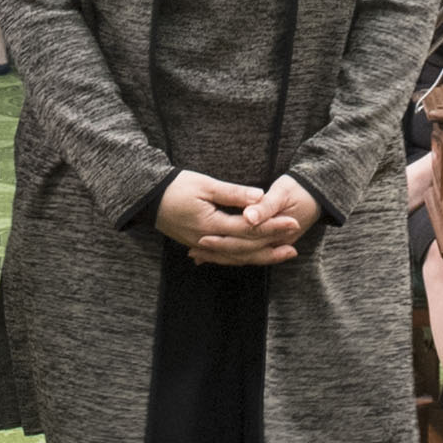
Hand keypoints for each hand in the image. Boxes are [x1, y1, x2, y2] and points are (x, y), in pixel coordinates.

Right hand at [156, 172, 304, 267]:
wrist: (147, 198)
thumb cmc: (176, 186)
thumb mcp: (205, 184)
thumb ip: (233, 193)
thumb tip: (259, 197)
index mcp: (210, 224)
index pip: (248, 228)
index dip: (271, 226)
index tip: (292, 221)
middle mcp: (207, 240)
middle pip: (245, 247)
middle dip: (271, 244)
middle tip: (294, 241)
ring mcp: (201, 246)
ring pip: (236, 257)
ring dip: (260, 256)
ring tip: (283, 253)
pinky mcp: (198, 246)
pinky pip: (224, 257)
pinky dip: (242, 258)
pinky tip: (256, 257)